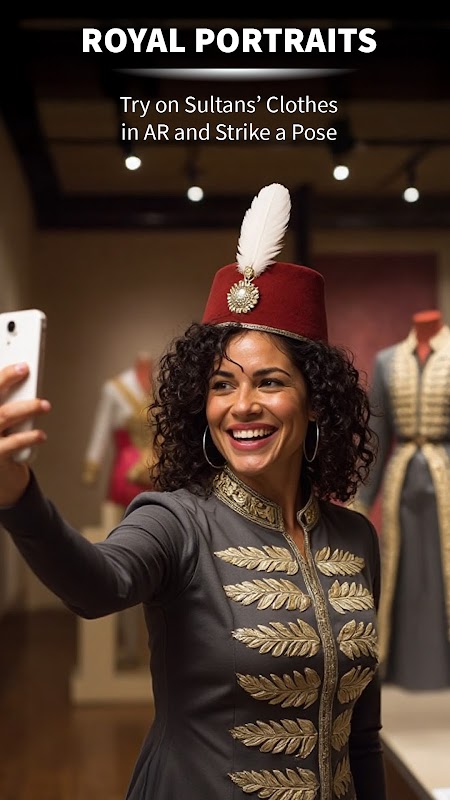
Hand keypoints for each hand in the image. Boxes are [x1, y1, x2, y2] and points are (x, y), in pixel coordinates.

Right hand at [0, 363, 50, 505]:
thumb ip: (5, 404)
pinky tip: (42, 435)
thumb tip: (21, 377)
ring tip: (44, 405)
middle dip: (5, 378)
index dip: (1, 374)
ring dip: (27, 407)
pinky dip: (31, 437)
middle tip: (25, 369)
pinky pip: (14, 442)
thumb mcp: (1, 423)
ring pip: (3, 415)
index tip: (20, 365)